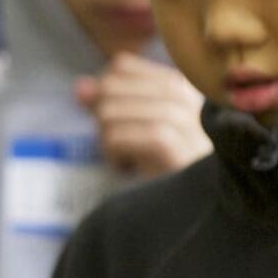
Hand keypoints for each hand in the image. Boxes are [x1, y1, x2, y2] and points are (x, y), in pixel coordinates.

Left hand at [76, 52, 211, 175]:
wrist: (196, 211)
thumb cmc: (167, 169)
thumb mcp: (138, 129)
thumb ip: (110, 101)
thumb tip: (81, 86)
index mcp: (181, 85)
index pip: (121, 66)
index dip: (105, 93)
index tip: (121, 124)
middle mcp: (186, 96)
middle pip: (109, 87)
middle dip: (104, 120)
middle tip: (124, 147)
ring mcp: (184, 120)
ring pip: (108, 113)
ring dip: (109, 143)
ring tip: (131, 160)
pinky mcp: (172, 146)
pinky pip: (116, 137)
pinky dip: (115, 156)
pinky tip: (132, 169)